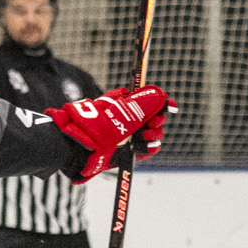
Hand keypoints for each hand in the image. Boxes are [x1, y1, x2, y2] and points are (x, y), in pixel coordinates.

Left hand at [49, 84, 174, 180]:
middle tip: (154, 124)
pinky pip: (144, 150)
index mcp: (125, 106)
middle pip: (152, 119)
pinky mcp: (125, 153)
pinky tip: (148, 147)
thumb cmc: (94, 125)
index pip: (148, 102)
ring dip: (154, 135)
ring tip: (147, 136)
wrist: (76, 148)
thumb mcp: (120, 111)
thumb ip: (141, 104)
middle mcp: (127, 120)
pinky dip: (149, 149)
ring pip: (150, 136)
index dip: (161, 104)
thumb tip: (160, 94)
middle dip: (157, 121)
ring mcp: (127, 137)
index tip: (171, 106)